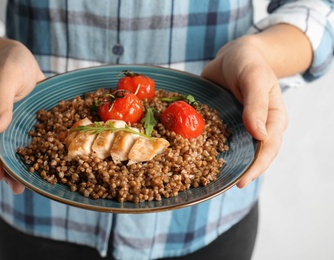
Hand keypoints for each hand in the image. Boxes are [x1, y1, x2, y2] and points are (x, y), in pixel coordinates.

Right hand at [0, 42, 44, 193]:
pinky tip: (27, 171)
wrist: (17, 59)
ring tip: (20, 186)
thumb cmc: (10, 61)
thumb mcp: (7, 73)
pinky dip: (17, 158)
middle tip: (13, 185)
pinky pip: (8, 145)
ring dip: (6, 168)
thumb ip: (0, 100)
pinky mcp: (7, 126)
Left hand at [201, 36, 287, 187]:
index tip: (240, 181)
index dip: (256, 167)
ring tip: (204, 178)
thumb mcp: (255, 78)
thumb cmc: (250, 63)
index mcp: (273, 119)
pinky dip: (206, 147)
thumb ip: (257, 105)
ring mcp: (238, 126)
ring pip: (232, 150)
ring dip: (220, 163)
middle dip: (237, 171)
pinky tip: (191, 156)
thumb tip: (260, 135)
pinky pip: (215, 138)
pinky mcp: (221, 122)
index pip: (268, 149)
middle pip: (251, 155)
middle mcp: (256, 127)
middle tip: (218, 186)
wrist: (234, 54)